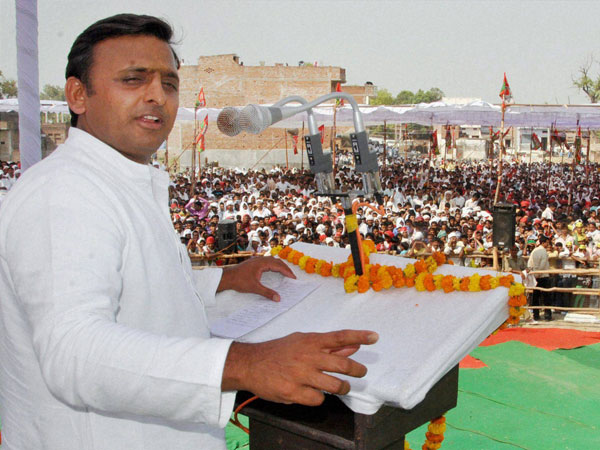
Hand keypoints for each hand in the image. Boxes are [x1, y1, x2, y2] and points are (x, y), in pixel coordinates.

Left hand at [218, 256, 295, 300]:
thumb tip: (278, 298)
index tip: (293, 278)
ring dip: (279, 266)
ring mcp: (256, 260)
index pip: (278, 266)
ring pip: (272, 260)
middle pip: (277, 261)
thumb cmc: (239, 281)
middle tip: (292, 276)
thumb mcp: (254, 288)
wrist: (227, 277)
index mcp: (262, 263)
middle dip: (285, 268)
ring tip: (285, 273)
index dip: (287, 272)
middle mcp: (260, 259)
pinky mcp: (253, 263)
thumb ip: (267, 293)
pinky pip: (267, 262)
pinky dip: (273, 265)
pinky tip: (273, 270)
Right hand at [222, 330, 378, 405]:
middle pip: (342, 364)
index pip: (340, 337)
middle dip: (357, 370)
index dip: (359, 336)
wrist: (250, 364)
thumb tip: (352, 346)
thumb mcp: (301, 342)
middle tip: (361, 372)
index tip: (374, 337)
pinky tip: (313, 393)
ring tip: (342, 387)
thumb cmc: (278, 352)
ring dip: (342, 388)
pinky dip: (319, 397)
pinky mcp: (294, 392)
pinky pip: (318, 399)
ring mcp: (301, 375)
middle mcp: (308, 356)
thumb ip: (327, 346)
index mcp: (310, 341)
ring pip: (334, 386)